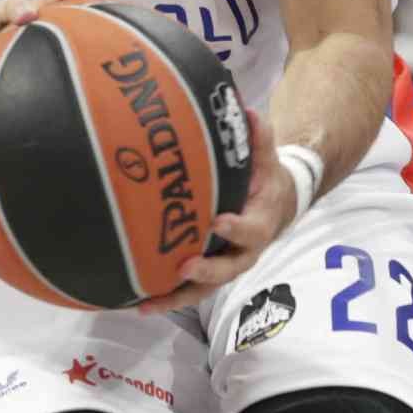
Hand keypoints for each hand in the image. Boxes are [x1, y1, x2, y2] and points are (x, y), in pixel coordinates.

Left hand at [137, 111, 295, 311]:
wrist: (275, 206)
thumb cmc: (265, 179)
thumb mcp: (266, 158)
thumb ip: (258, 137)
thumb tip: (245, 110)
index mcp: (260, 223)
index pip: (251, 230)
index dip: (236, 228)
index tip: (218, 221)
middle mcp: (243, 252)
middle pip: (227, 270)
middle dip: (206, 271)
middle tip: (183, 267)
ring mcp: (224, 266)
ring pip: (204, 289)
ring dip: (176, 296)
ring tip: (146, 302)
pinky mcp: (208, 273)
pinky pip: (188, 290)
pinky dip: (165, 296)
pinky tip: (137, 302)